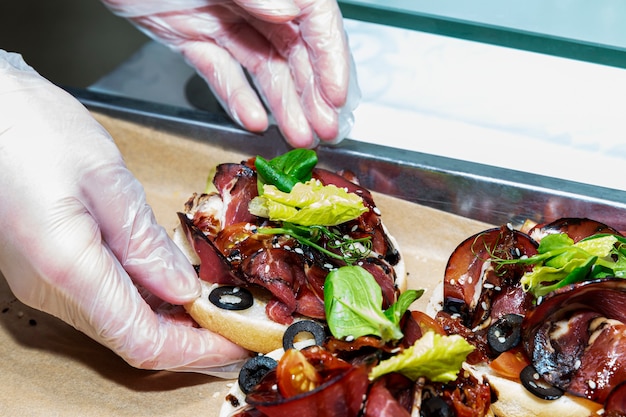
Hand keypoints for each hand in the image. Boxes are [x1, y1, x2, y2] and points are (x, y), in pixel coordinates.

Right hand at [0, 50, 249, 375]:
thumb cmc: (32, 129)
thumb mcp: (106, 178)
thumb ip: (144, 241)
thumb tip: (183, 288)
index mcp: (68, 267)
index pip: (142, 339)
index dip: (195, 350)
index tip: (235, 342)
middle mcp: (54, 289)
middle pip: (134, 338)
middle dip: (192, 338)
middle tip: (238, 321)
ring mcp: (50, 283)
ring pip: (122, 323)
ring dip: (174, 321)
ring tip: (219, 303)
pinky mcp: (53, 270)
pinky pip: (108, 300)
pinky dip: (149, 300)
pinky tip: (178, 284)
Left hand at [102, 0, 359, 147]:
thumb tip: (292, 13)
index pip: (312, 18)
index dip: (330, 57)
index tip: (337, 94)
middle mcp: (250, 0)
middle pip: (292, 50)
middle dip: (312, 92)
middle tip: (325, 129)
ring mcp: (222, 20)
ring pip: (262, 69)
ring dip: (283, 105)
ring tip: (300, 136)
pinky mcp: (194, 40)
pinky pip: (221, 74)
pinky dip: (238, 98)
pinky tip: (255, 121)